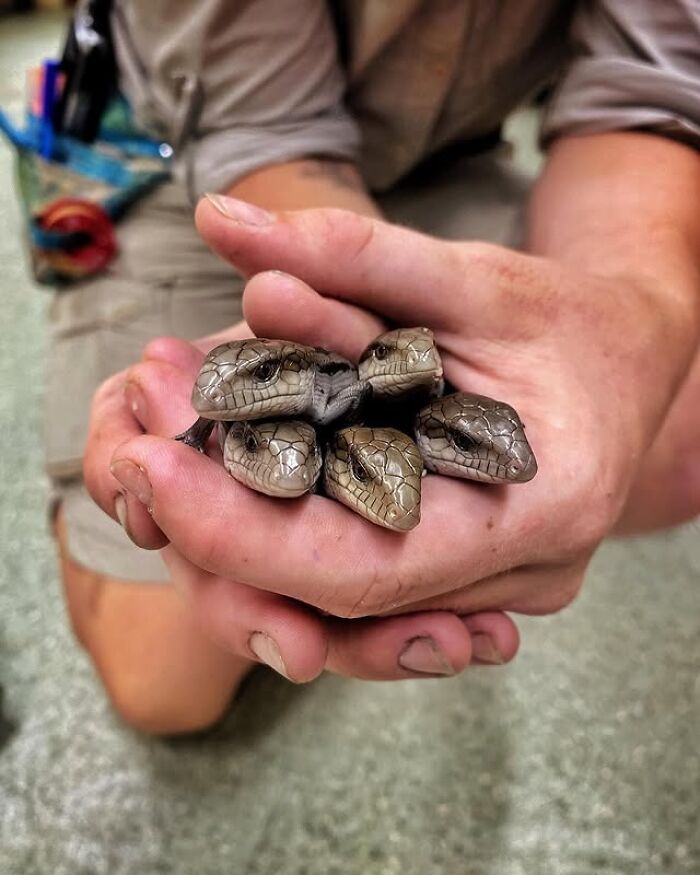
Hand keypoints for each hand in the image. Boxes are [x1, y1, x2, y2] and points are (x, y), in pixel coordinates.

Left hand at [86, 197, 677, 657]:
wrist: (628, 367)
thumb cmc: (568, 322)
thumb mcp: (472, 275)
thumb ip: (350, 252)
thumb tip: (224, 220)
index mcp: (542, 506)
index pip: (365, 565)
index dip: (244, 530)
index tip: (151, 460)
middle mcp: (524, 571)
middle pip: (336, 595)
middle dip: (223, 528)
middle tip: (142, 439)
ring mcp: (500, 591)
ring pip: (339, 601)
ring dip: (247, 532)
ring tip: (186, 443)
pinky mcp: (469, 581)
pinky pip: (363, 581)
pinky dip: (292, 532)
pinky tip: (248, 469)